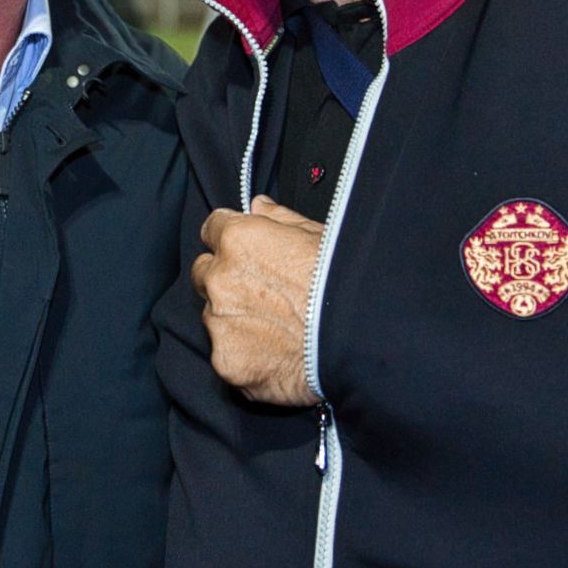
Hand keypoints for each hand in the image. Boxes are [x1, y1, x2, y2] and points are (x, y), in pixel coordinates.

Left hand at [191, 194, 325, 406]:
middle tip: (263, 295)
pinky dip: (246, 357)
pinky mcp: (227, 362)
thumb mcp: (319, 235)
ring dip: (234, 320)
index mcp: (238, 240)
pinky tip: (276, 356)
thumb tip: (259, 205)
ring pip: (213, 317)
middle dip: (225, 280)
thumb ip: (279, 218)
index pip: (212, 229)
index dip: (230, 240)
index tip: (245, 252)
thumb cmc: (345, 284)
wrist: (363, 341)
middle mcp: (220, 279)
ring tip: (276, 330)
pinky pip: (227, 355)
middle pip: (204, 274)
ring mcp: (220, 323)